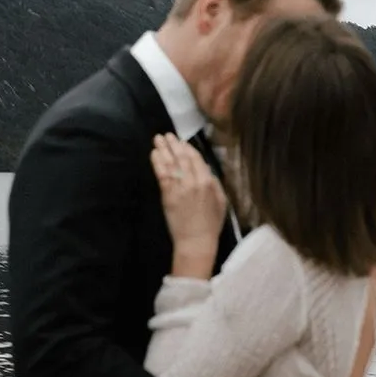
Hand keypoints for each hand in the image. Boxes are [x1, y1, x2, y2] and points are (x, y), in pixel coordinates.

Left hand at [150, 134, 226, 272]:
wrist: (196, 241)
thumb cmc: (211, 223)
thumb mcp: (221, 201)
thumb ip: (214, 183)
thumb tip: (206, 170)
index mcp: (207, 182)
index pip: (196, 159)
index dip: (188, 148)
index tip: (182, 141)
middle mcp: (192, 182)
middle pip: (182, 158)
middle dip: (174, 144)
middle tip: (167, 135)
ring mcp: (178, 188)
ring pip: (170, 164)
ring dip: (163, 150)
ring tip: (158, 139)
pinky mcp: (167, 196)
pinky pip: (162, 175)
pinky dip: (157, 163)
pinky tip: (154, 155)